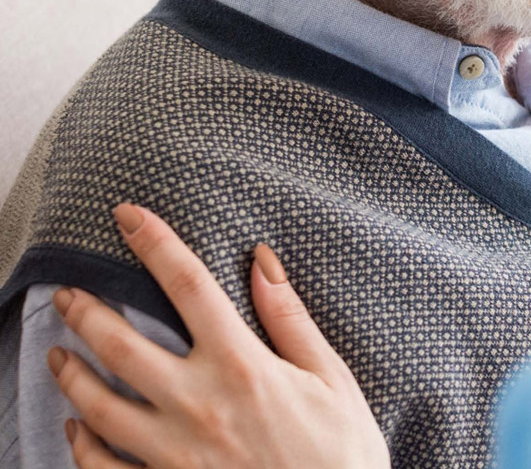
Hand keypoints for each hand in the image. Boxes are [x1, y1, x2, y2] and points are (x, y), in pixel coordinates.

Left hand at [48, 203, 390, 468]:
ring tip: (60, 353)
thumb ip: (291, 319)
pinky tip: (76, 428)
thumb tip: (262, 260)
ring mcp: (174, 453)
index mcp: (243, 366)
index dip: (154, 243)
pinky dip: (80, 445)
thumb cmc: (342, 453)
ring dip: (71, 374)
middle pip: (121, 344)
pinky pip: (102, 468)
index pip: (188, 286)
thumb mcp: (332, 378)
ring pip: (98, 406)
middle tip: (67, 292)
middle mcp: (199, 404)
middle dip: (86, 311)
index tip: (126, 216)